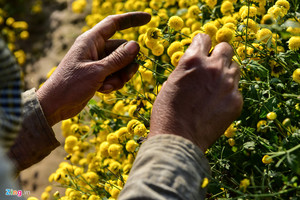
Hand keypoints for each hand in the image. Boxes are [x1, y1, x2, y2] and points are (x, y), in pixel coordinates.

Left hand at [37, 12, 150, 125]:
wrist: (56, 105)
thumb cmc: (71, 85)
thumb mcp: (97, 71)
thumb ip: (118, 59)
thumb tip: (136, 44)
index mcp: (91, 41)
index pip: (115, 23)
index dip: (132, 19)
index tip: (149, 18)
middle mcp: (95, 49)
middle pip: (123, 49)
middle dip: (127, 64)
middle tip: (123, 77)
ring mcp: (98, 62)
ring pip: (121, 64)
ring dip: (120, 77)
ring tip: (107, 86)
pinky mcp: (98, 75)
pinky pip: (115, 75)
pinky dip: (113, 83)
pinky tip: (102, 91)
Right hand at [149, 34, 242, 151]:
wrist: (178, 138)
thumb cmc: (167, 111)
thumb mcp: (171, 83)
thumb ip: (186, 70)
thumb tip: (194, 67)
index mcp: (192, 60)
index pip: (204, 38)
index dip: (201, 44)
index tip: (201, 50)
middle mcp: (213, 67)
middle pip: (226, 47)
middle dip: (219, 54)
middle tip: (212, 66)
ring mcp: (228, 84)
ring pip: (234, 67)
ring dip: (225, 73)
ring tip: (215, 87)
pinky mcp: (236, 101)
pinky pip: (236, 89)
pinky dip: (228, 94)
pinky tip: (217, 105)